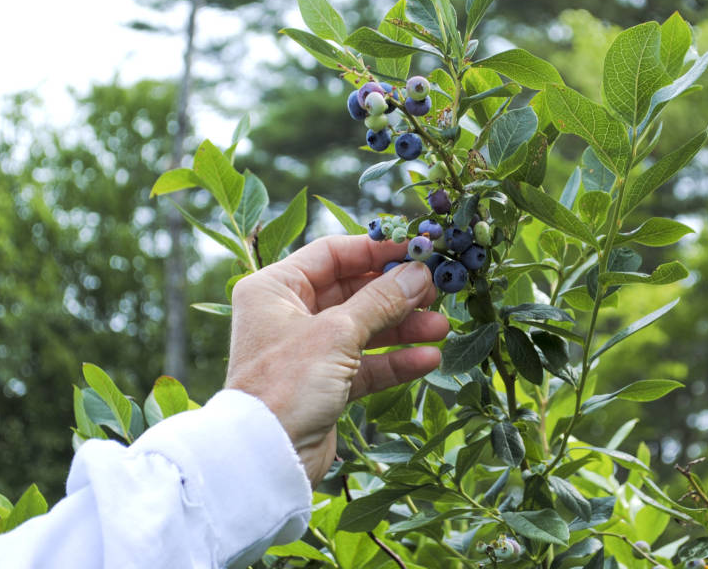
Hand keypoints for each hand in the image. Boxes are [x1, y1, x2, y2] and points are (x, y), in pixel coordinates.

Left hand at [224, 235, 448, 485]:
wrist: (265, 459)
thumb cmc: (286, 385)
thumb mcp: (337, 334)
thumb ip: (381, 301)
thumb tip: (419, 273)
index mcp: (276, 288)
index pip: (333, 254)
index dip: (377, 250)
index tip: (418, 249)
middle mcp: (290, 314)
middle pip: (354, 291)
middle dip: (397, 293)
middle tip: (436, 291)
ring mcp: (309, 350)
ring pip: (365, 328)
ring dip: (403, 327)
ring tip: (442, 327)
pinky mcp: (325, 383)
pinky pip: (366, 363)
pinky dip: (395, 361)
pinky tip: (428, 359)